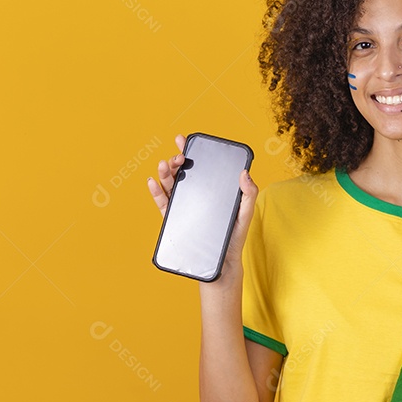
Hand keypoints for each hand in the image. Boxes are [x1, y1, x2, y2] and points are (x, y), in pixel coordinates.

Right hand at [147, 134, 258, 284]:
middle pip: (181, 173)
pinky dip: (156, 192)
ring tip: (164, 164)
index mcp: (210, 190)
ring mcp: (184, 206)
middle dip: (176, 160)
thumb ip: (249, 193)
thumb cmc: (235, 236)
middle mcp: (195, 195)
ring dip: (165, 173)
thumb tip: (245, 173)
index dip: (190, 150)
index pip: (199, 166)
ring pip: (170, 185)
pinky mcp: (175, 220)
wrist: (222, 262)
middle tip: (179, 157)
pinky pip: (163, 204)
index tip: (183, 139)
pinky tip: (152, 182)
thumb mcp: (245, 213)